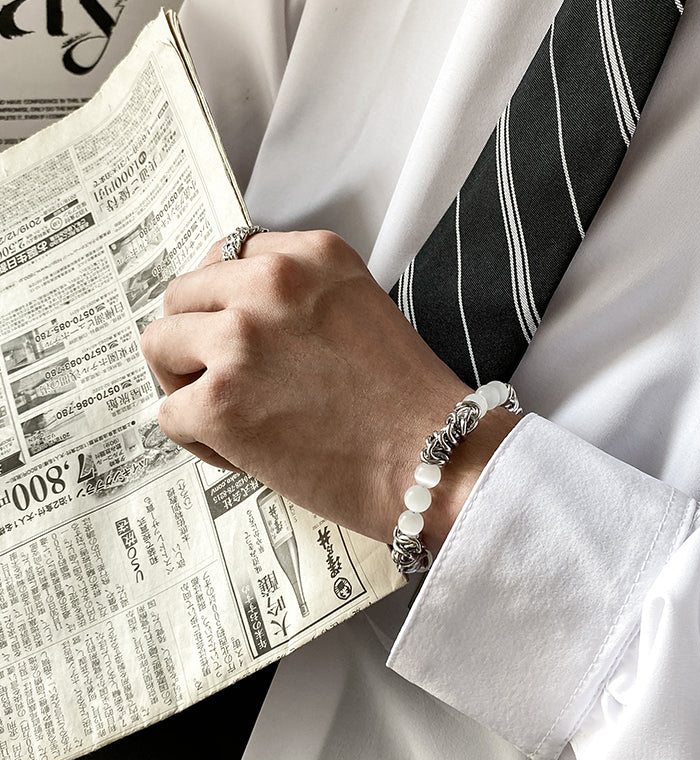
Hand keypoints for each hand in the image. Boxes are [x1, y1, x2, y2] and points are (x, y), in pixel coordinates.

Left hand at [140, 230, 518, 545]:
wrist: (436, 461)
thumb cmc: (407, 404)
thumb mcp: (357, 310)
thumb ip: (296, 299)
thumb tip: (227, 318)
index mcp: (311, 255)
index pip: (225, 255)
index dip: (222, 303)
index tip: (236, 336)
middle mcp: (271, 283)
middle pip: (182, 296)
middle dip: (195, 341)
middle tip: (228, 381)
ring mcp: (241, 340)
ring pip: (159, 346)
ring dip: (187, 383)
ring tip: (233, 417)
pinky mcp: (220, 402)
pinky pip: (169, 414)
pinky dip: (198, 439)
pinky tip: (245, 453)